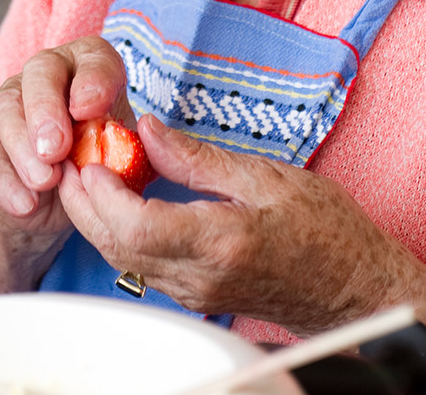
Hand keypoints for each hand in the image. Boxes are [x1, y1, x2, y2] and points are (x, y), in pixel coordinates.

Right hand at [0, 36, 131, 237]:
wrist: (55, 202)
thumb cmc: (98, 165)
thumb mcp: (121, 159)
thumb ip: (125, 149)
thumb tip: (127, 146)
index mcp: (91, 69)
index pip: (94, 58)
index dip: (93, 80)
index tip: (91, 110)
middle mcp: (49, 74)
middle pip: (41, 72)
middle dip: (46, 109)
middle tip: (56, 148)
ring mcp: (12, 102)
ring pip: (6, 108)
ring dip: (23, 146)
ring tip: (44, 181)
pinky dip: (4, 179)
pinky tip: (25, 203)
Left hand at [56, 115, 425, 332]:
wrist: (354, 287)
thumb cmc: (327, 230)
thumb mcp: (268, 176)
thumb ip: (198, 157)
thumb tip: (145, 129)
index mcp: (223, 242)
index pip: (137, 226)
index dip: (102, 193)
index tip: (90, 157)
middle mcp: (202, 276)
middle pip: (117, 245)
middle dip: (83, 203)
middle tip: (71, 157)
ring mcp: (195, 292)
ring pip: (122, 258)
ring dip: (95, 216)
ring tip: (87, 169)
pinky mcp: (195, 296)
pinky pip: (141, 264)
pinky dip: (118, 230)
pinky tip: (119, 198)